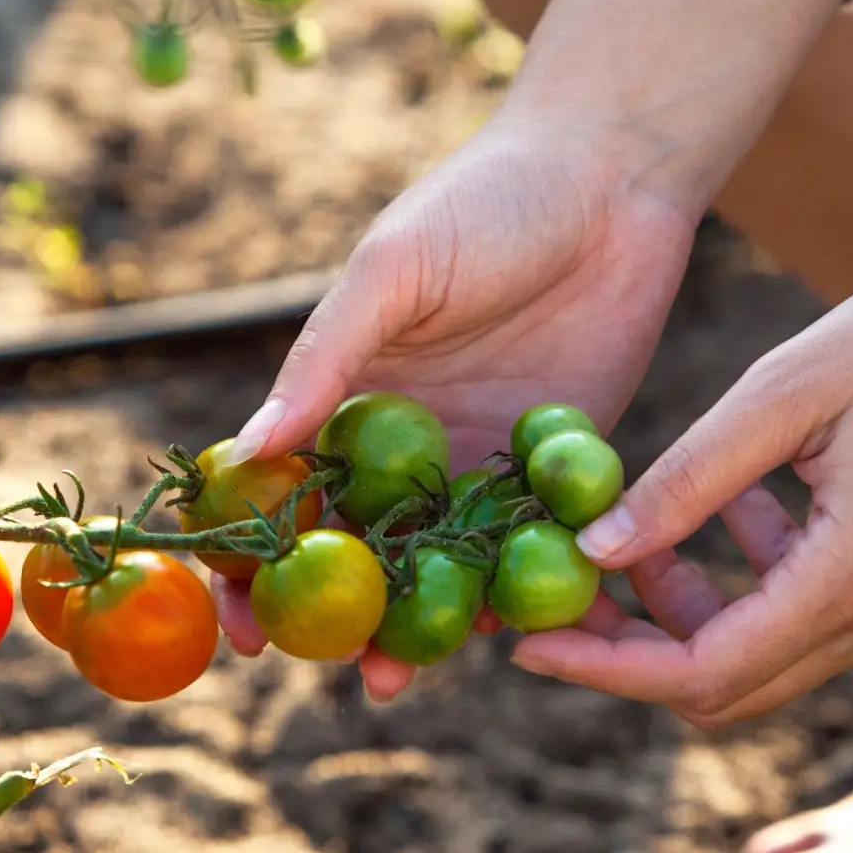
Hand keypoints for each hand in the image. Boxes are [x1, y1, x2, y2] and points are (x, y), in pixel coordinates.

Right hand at [214, 114, 691, 696]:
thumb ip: (323, 360)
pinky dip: (514, 595)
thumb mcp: (392, 272)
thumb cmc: (485, 201)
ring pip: (440, 568)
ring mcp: (480, 463)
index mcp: (348, 398)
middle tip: (337, 673)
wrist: (612, 174)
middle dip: (339, 622)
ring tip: (402, 679)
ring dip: (420, 627)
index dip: (254, 566)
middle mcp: (406, 445)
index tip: (240, 626)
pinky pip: (528, 547)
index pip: (285, 498)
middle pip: (361, 554)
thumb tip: (245, 453)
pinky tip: (505, 637)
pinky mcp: (555, 469)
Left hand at [515, 163, 852, 725]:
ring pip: (760, 663)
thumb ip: (688, 479)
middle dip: (629, 656)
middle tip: (559, 597)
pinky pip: (800, 623)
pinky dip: (739, 590)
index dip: (603, 668)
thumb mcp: (785, 390)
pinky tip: (726, 509)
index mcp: (851, 578)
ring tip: (630, 543)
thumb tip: (596, 550)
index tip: (526, 643)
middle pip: (724, 691)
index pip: (701, 674)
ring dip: (682, 620)